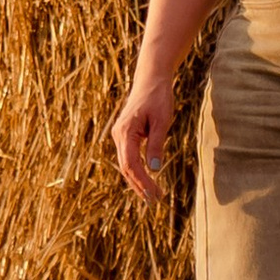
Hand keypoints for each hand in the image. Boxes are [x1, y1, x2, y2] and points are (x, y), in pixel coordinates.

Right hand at [110, 67, 176, 199]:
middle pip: (126, 168)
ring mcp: (120, 135)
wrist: (151, 79)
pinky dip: (137, 170)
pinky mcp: (125, 134)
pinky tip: (147, 180)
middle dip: (139, 186)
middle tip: (154, 201)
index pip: (131, 164)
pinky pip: (129, 157)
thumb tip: (154, 169)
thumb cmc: (158, 97)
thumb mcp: (162, 121)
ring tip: (152, 195)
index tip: (153, 195)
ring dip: (138, 180)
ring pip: (126, 164)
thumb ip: (156, 144)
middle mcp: (118, 135)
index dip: (142, 182)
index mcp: (125, 132)